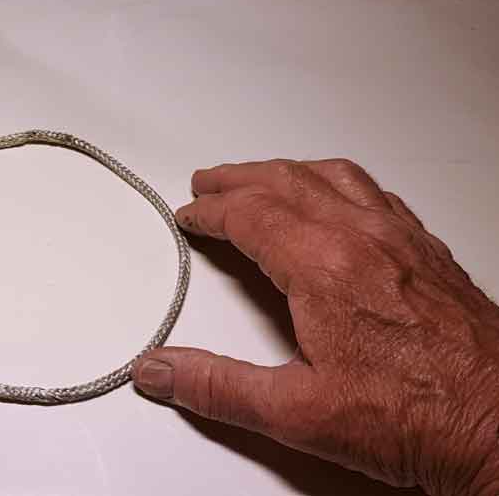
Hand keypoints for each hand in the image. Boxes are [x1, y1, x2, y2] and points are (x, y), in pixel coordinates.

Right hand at [132, 159, 498, 495]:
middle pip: (286, 182)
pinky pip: (374, 192)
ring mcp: (402, 239)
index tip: (189, 215)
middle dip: (238, 179)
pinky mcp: (429, 251)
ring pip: (332, 176)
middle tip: (209, 183)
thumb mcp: (297, 413)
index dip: (210, 212)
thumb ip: (219, 387)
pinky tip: (335, 197)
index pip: (250, 216)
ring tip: (260, 177)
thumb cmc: (419, 418)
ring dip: (285, 172)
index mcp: (325, 267)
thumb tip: (161, 370)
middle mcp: (365, 239)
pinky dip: (336, 182)